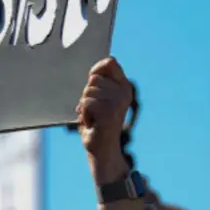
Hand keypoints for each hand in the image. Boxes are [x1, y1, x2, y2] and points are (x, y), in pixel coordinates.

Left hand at [75, 57, 133, 183]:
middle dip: (87, 95)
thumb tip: (110, 59)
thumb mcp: (98, 97)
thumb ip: (100, 79)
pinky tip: (93, 124)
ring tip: (94, 118)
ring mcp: (119, 101)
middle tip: (95, 111)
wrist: (102, 150)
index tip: (96, 89)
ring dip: (85, 107)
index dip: (95, 73)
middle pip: (93, 79)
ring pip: (88, 92)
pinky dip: (84, 115)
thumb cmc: (97, 123)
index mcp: (124, 86)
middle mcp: (125, 92)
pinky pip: (86, 103)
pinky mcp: (110, 111)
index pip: (109, 62)